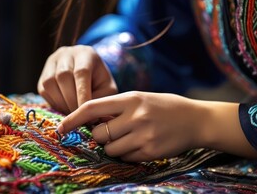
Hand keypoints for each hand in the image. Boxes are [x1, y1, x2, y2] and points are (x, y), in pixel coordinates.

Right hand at [38, 45, 117, 113]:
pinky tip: (65, 108)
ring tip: (73, 114)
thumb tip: (90, 116)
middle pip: (64, 77)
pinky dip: (54, 103)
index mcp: (86, 54)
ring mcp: (52, 62)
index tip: (86, 113)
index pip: (81, 72)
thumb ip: (101, 99)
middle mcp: (66, 54)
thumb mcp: (107, 88)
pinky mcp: (43, 74)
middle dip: (71, 101)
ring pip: (50, 83)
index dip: (82, 94)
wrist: (88, 71)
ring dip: (61, 103)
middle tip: (80, 117)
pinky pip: (43, 90)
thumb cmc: (100, 81)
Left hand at [58, 91, 256, 161]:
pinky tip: (140, 144)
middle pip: (98, 135)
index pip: (91, 108)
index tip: (61, 127)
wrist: (196, 119)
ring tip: (129, 138)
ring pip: (110, 149)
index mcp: (130, 99)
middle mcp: (135, 117)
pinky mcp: (150, 151)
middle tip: (110, 132)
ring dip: (113, 147)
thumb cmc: (164, 107)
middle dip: (99, 137)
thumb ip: (117, 108)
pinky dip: (127, 154)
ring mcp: (143, 135)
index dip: (72, 119)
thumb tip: (90, 123)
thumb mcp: (140, 99)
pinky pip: (125, 158)